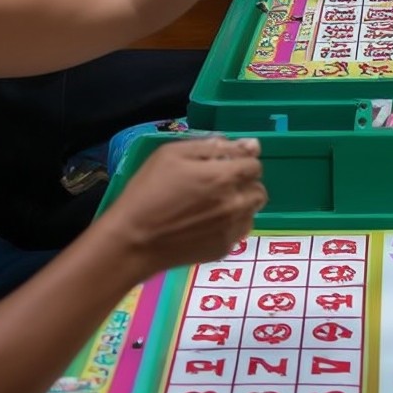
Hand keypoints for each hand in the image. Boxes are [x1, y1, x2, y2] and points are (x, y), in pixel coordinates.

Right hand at [108, 137, 266, 273]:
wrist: (133, 240)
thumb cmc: (148, 191)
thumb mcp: (171, 154)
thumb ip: (212, 145)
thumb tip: (249, 144)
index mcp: (225, 176)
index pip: (255, 164)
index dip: (240, 161)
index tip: (222, 164)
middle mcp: (236, 203)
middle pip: (258, 189)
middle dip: (244, 183)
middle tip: (217, 184)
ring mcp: (232, 229)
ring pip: (252, 210)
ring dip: (240, 203)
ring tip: (213, 204)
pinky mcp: (225, 248)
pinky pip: (241, 230)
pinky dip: (232, 223)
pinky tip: (208, 222)